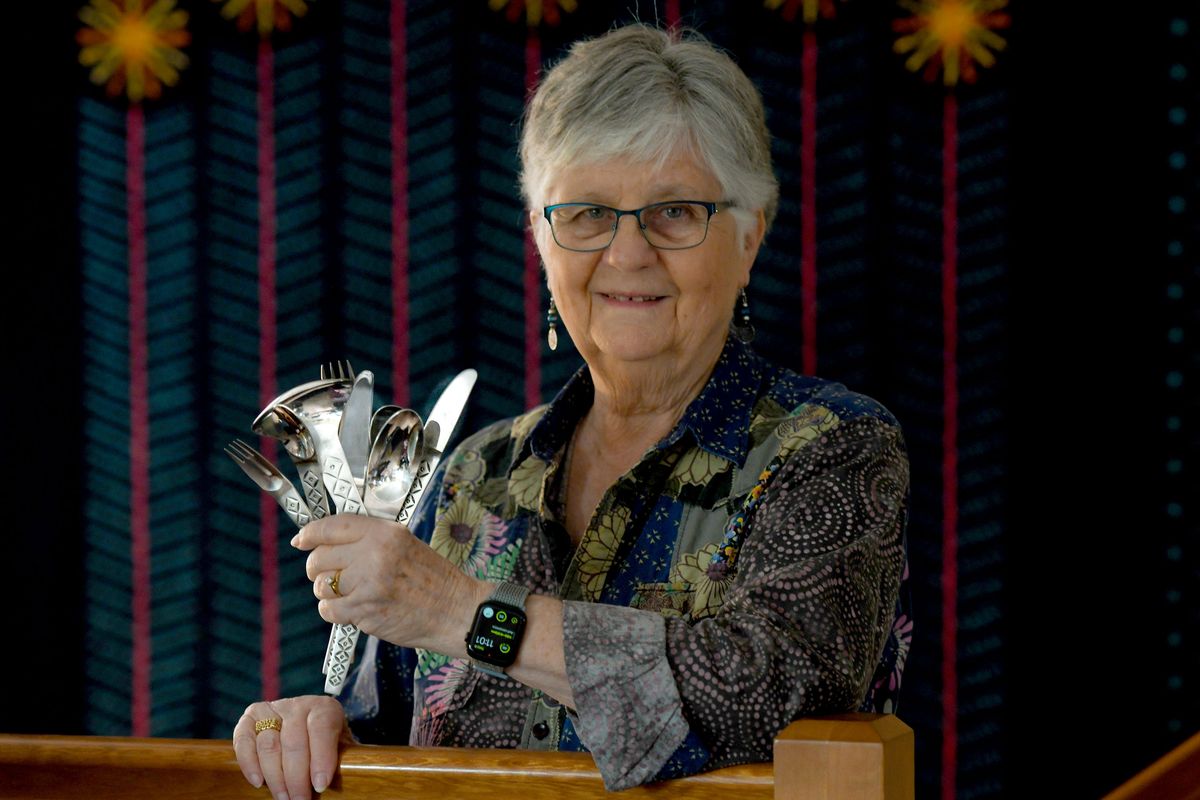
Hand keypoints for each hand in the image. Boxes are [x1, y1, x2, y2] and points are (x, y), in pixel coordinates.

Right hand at [232, 694, 348, 797]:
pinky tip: (258, 782)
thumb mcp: (341, 749)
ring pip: (269, 744)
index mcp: (325, 708)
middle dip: (297, 777)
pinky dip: (249, 763)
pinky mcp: (251, 718)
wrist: (308, 734)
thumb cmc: (328, 747)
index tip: (320, 785)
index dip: (321, 758)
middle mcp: (298, 705)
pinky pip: (244, 739)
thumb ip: (339, 759)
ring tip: (284, 798)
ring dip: (275, 777)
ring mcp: (273, 709)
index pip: (322, 728)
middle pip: (294, 741)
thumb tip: (328, 782)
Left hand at [294, 515, 487, 654]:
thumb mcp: (405, 544)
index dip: (311, 533)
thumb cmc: (432, 579)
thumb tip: (327, 541)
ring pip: (321, 586)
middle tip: (333, 576)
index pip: (333, 525)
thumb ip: (370, 539)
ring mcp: (369, 583)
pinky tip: (355, 609)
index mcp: (385, 532)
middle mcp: (374, 553)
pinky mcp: (366, 610)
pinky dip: (336, 612)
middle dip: (319, 569)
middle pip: (319, 558)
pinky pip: (329, 610)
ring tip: (351, 595)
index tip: (301, 540)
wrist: (455, 610)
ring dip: (329, 593)